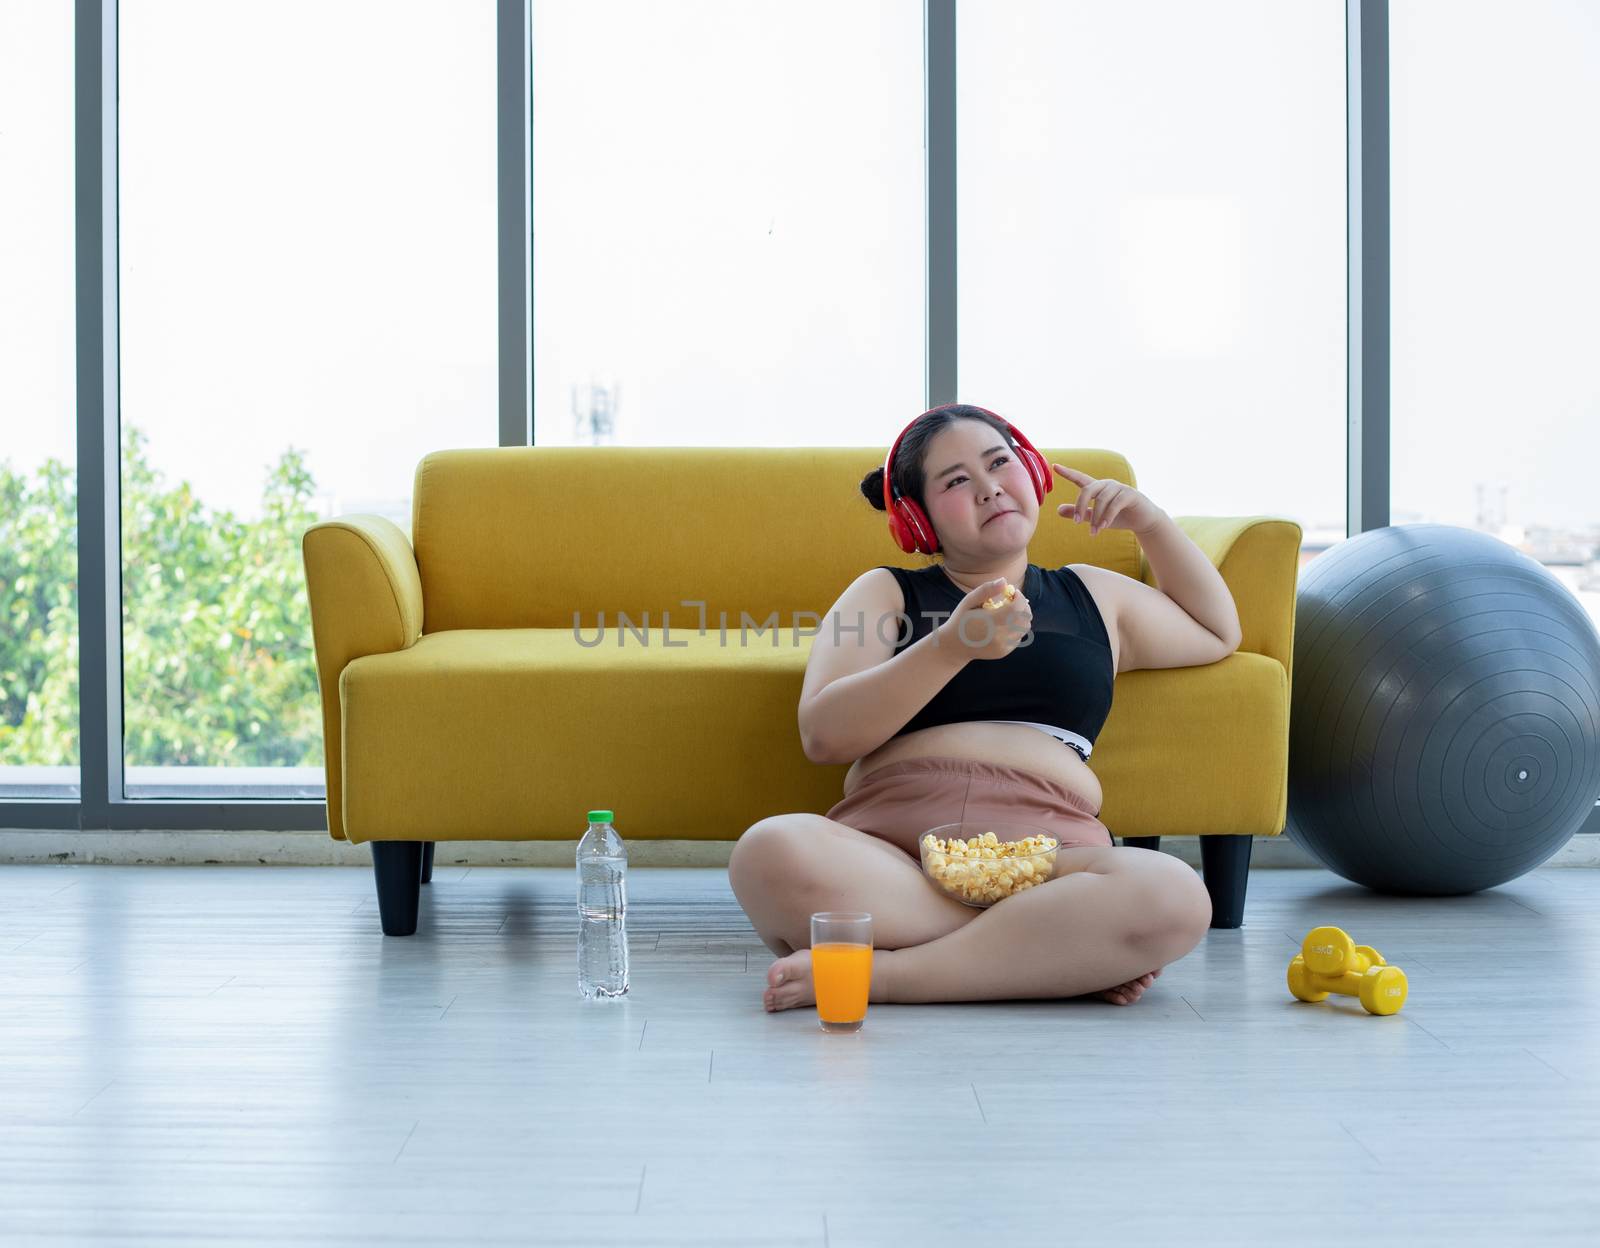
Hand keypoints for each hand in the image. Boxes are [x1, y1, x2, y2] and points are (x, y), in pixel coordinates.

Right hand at [938, 577, 1033, 661]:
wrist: (954, 646)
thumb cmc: (961, 620)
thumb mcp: (969, 601)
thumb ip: (986, 590)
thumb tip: (1004, 581)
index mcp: (991, 621)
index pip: (1018, 607)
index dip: (1020, 597)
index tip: (1014, 592)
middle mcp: (1000, 635)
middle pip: (1025, 618)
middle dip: (1023, 606)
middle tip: (1014, 601)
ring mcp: (1003, 645)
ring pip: (1024, 628)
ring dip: (1021, 617)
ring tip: (1010, 612)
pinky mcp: (1004, 652)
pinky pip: (1018, 638)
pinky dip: (1016, 629)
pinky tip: (1004, 625)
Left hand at [1051, 464, 1165, 536]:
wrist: (1143, 521)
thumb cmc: (1119, 517)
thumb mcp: (1096, 517)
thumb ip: (1079, 512)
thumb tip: (1058, 510)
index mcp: (1098, 488)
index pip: (1080, 478)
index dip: (1068, 473)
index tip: (1055, 466)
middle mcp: (1107, 485)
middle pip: (1088, 489)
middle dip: (1080, 505)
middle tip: (1076, 522)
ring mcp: (1119, 488)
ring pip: (1101, 500)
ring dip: (1096, 518)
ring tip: (1094, 532)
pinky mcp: (1130, 494)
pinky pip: (1115, 504)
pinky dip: (1108, 516)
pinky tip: (1103, 526)